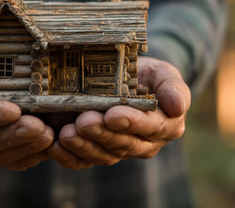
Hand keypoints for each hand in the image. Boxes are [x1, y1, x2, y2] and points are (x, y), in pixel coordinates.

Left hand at [48, 57, 190, 169]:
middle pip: (124, 143)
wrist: (126, 79)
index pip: (151, 128)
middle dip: (102, 133)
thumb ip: (172, 87)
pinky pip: (83, 161)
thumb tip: (178, 106)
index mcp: (164, 125)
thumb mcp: (163, 73)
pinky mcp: (96, 152)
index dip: (132, 123)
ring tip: (67, 133)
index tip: (113, 114)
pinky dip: (68, 156)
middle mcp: (143, 143)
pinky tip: (55, 146)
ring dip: (84, 146)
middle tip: (84, 121)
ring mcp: (118, 150)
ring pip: (103, 155)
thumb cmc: (147, 76)